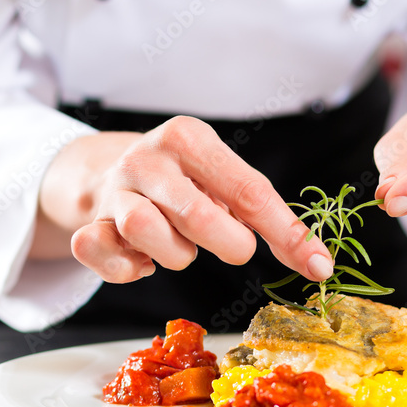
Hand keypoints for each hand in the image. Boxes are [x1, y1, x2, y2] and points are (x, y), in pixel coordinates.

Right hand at [35, 116, 333, 282]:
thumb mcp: (225, 179)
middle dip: (227, 244)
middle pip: (197, 215)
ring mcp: (113, 190)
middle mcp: (146, 157)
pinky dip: (126, 269)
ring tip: (180, 245)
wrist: (110, 170)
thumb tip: (318, 262)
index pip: (248, 190)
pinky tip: (142, 260)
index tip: (317, 266)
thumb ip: (267, 214)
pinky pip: (99, 252)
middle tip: (233, 247)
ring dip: (174, 255)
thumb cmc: (184, 180)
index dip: (286, 234)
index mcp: (188, 137)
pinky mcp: (89, 221)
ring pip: (145, 231)